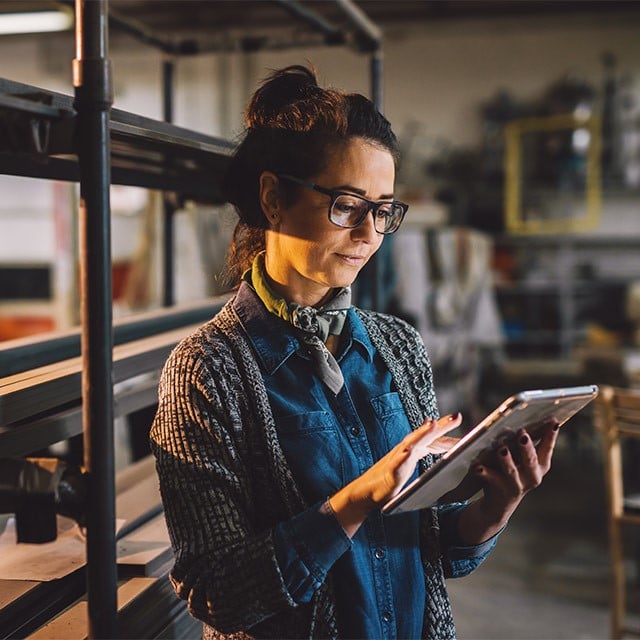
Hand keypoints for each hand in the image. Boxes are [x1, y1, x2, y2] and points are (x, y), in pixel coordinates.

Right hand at [329, 413, 461, 536]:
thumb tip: (438, 443)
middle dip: (440, 425)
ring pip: (411, 444)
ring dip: (421, 434)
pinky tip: (407, 453)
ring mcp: (396, 460)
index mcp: (412, 450)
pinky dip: (402, 458)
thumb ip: (422, 450)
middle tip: (457, 416)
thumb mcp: (410, 463)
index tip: (460, 421)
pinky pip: (396, 465)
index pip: (432, 438)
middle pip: (425, 435)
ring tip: (432, 424)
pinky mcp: (389, 473)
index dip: (446, 431)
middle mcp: (405, 450)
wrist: (366, 493)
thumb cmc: (389, 479)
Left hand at [459, 420, 559, 544]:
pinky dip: (484, 472)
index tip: (553, 420)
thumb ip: (525, 442)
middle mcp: (531, 476)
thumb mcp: (522, 458)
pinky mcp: (499, 490)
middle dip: (527, 446)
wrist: (498, 504)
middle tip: (522, 433)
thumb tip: (522, 424)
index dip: (550, 435)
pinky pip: (490, 480)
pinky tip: (477, 467)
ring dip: (507, 460)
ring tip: (501, 449)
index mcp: (540, 465)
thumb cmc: (511, 472)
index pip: (546, 448)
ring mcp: (516, 485)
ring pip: (511, 471)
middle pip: (530, 460)